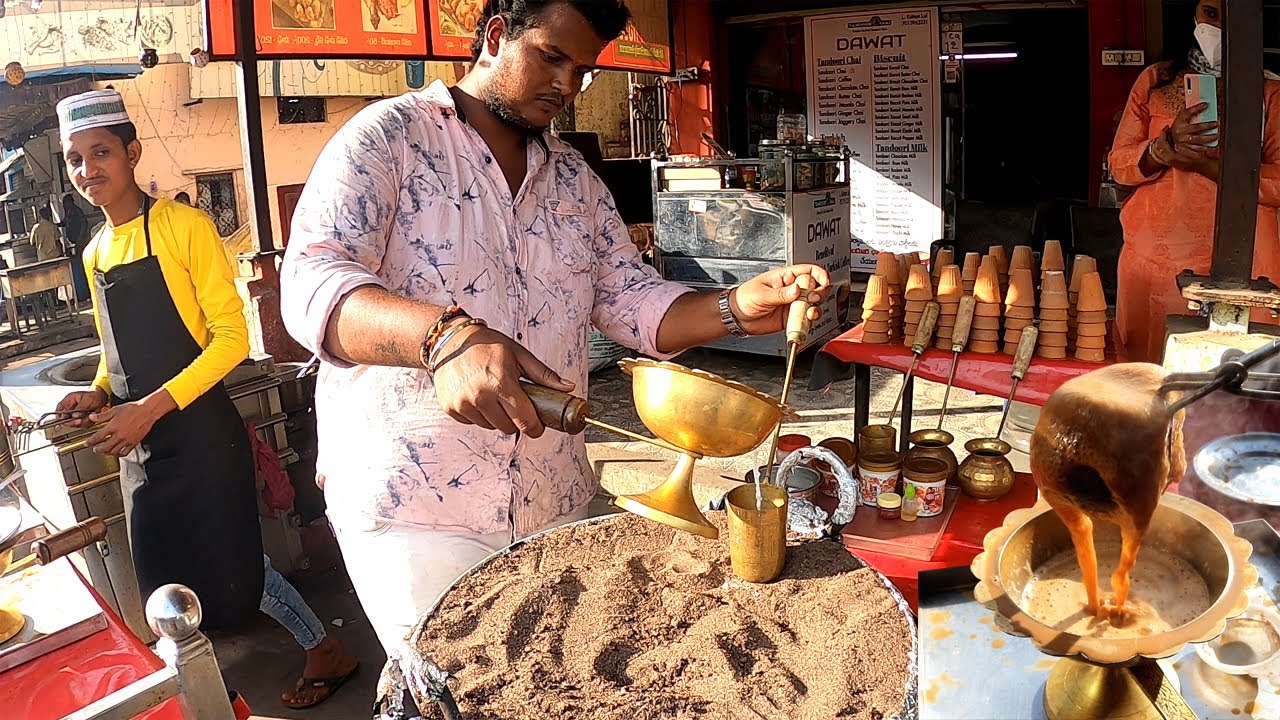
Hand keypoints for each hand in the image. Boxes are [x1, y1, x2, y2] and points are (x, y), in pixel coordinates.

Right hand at [55, 388, 107, 428]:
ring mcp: (75, 415)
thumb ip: (80, 407)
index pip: (59, 412)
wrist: (102, 398)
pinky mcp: (81, 419)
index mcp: (67, 402)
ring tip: (90, 415)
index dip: (62, 418)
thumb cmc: (93, 395)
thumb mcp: (86, 399)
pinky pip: (83, 425)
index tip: (68, 419)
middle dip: (74, 422)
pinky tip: (92, 416)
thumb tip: (74, 415)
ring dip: (83, 421)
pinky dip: (88, 422)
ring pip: (75, 424)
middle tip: (80, 421)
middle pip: (65, 420)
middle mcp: (70, 410)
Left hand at [86, 401, 162, 456]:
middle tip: (95, 449)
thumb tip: (92, 417)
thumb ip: (103, 416)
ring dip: (107, 453)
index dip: (90, 441)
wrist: (147, 411)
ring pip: (114, 452)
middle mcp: (119, 435)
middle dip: (98, 449)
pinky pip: (125, 452)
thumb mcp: (115, 410)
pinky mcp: (134, 442)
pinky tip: (117, 452)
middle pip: (105, 447)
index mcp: (113, 427)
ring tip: (105, 451)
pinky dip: (119, 454)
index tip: (87, 443)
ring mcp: (127, 440)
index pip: (98, 437)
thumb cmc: (133, 409)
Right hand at [431, 324, 573, 437]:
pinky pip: (472, 422)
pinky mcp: (449, 407)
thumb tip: (568, 388)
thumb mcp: (519, 355)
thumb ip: (544, 375)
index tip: (538, 427)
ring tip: (492, 395)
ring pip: (490, 426)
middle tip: (513, 403)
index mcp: (501, 383)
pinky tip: (476, 395)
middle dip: (515, 419)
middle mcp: (480, 396)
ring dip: (495, 417)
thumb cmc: (488, 344)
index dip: (535, 428)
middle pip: (508, 428)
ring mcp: (462, 403)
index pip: (525, 420)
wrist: (451, 339)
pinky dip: (478, 414)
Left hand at [730, 264, 831, 334]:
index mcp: (785, 277)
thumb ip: (780, 294)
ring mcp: (792, 304)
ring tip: (809, 313)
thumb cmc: (744, 298)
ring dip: (815, 309)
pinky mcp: (791, 318)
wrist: (737, 317)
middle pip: (816, 288)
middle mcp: (792, 290)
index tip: (823, 282)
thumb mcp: (761, 293)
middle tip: (813, 299)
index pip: (809, 271)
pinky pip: (805, 320)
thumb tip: (796, 290)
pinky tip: (804, 322)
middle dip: (819, 293)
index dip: (819, 275)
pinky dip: (808, 322)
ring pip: (813, 305)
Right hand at [1168, 103, 1218, 153]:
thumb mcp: (1181, 118)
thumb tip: (1205, 104)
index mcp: (1179, 123)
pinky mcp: (1185, 149)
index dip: (1197, 108)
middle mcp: (1181, 132)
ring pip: (1198, 139)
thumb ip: (1191, 111)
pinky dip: (1205, 148)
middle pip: (1196, 128)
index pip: (1188, 113)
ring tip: (1216, 136)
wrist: (1169, 141)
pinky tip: (1211, 147)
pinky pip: (1196, 149)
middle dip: (1208, 126)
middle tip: (1216, 124)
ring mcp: (1183, 141)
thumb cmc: (1178, 127)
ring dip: (1208, 138)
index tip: (1206, 104)